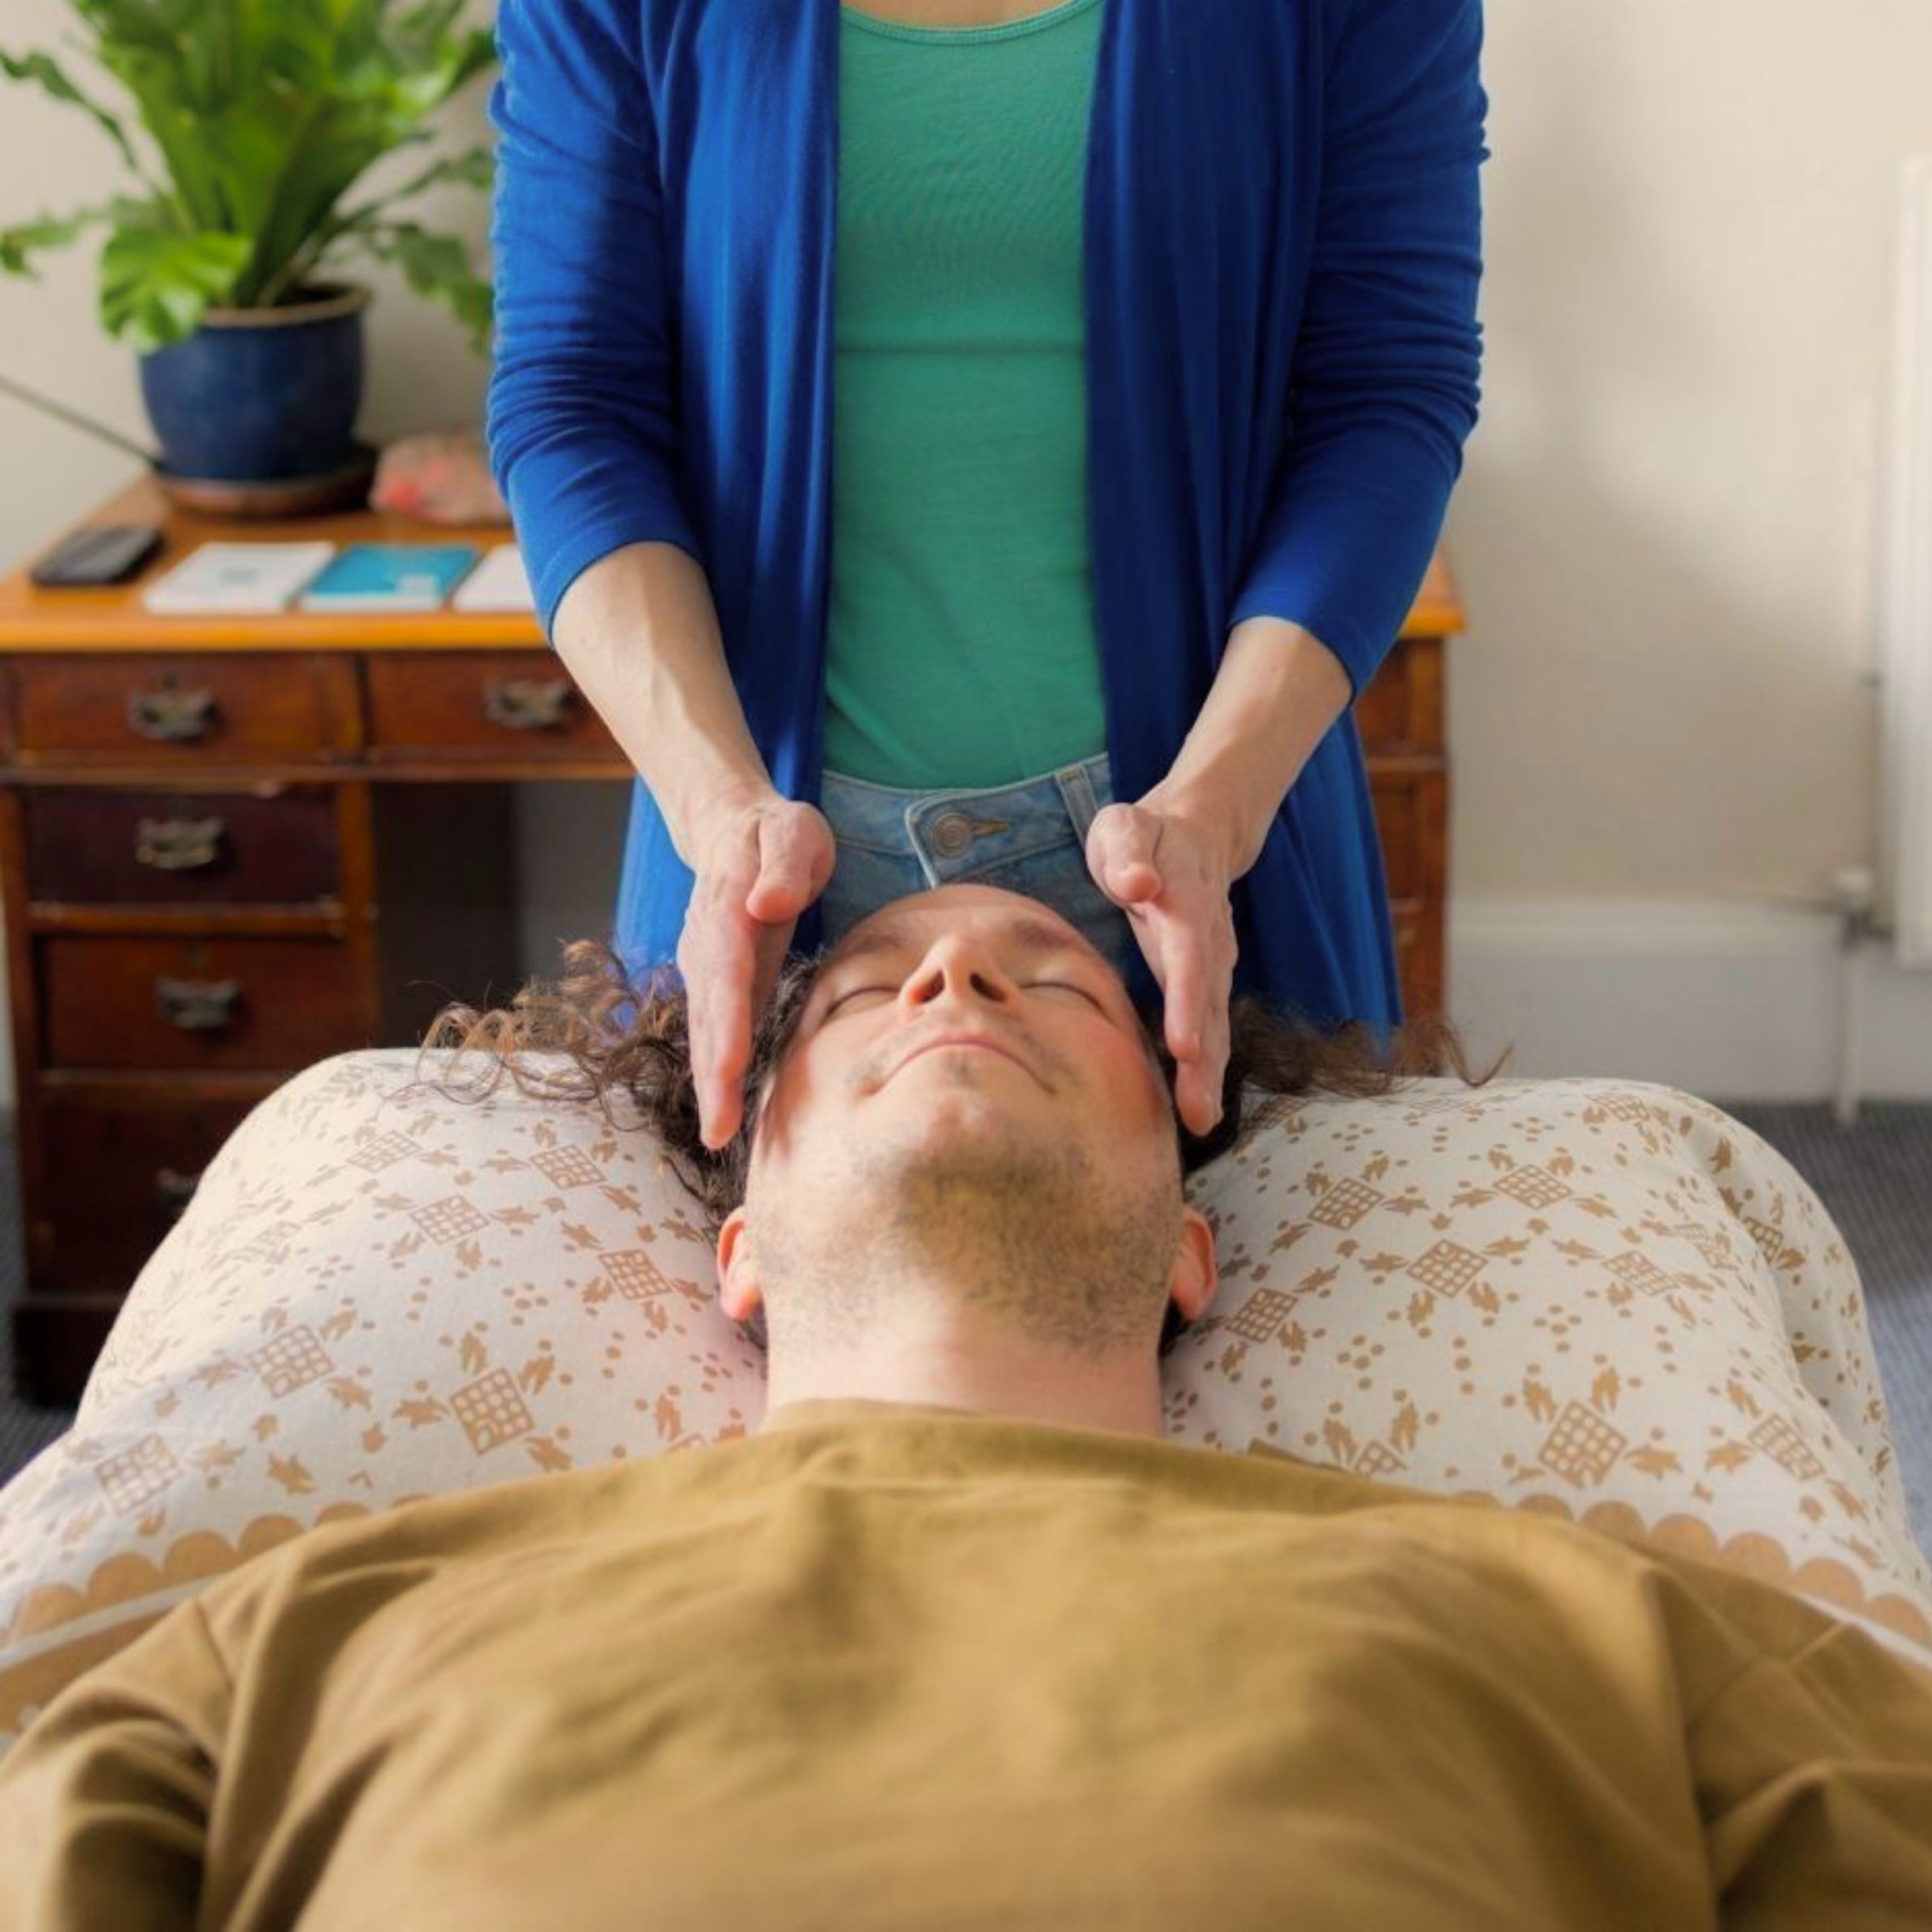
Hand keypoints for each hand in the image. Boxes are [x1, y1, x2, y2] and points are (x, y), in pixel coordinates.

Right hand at [679, 792, 838, 1150]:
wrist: (733, 827)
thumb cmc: (775, 831)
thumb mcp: (792, 832)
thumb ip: (783, 866)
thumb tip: (767, 905)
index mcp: (727, 908)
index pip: (726, 970)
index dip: (728, 1020)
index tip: (731, 1064)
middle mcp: (706, 943)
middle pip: (709, 1015)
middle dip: (712, 1074)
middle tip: (719, 1131)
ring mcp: (705, 964)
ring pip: (706, 1030)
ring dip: (710, 1083)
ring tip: (718, 1135)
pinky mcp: (716, 980)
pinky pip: (716, 1030)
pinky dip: (717, 1070)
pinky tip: (725, 1109)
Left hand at [1082, 793, 1236, 1135]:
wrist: (1196, 832)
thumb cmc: (1146, 834)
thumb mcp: (1127, 827)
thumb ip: (1130, 853)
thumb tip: (1137, 882)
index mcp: (1186, 904)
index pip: (1188, 957)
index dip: (1188, 1002)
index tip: (1186, 1045)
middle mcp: (1207, 940)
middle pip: (1209, 1005)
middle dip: (1205, 1060)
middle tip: (1198, 1111)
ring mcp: (1212, 962)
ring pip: (1215, 1023)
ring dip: (1209, 1073)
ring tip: (1201, 1120)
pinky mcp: (1205, 980)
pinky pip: (1209, 1026)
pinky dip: (1206, 1066)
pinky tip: (1198, 1106)